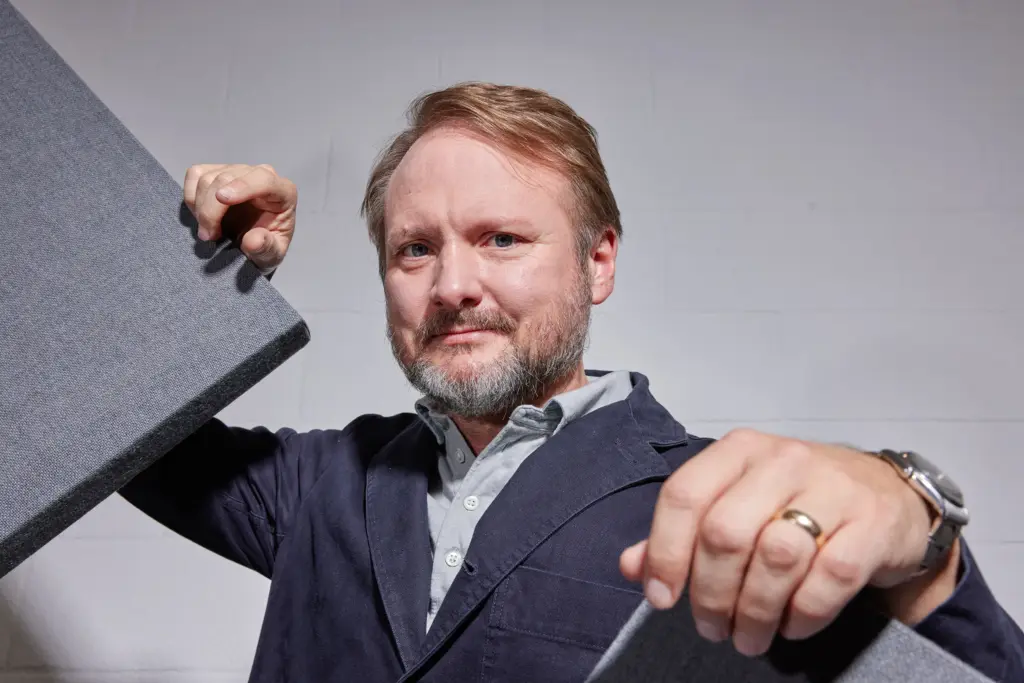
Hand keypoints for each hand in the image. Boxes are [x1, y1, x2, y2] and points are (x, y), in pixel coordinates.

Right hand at [183, 163, 297, 272]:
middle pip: (226, 179)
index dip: (242, 186)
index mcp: (283, 192)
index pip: (263, 179)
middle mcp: (261, 175)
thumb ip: (266, 248)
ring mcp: (237, 170)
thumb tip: (253, 240)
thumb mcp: (272, 255)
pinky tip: (200, 214)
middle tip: (209, 236)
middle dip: (211, 210)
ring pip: (207, 178)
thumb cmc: (266, 247)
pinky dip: (192, 196)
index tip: (222, 199)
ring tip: (208, 231)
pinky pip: (195, 174)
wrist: (253, 244)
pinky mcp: (216, 172)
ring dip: (200, 207)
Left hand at [620, 428, 935, 656]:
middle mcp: (782, 460)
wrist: (890, 495)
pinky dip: (803, 614)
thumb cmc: (799, 501)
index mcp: (738, 451)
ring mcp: (831, 488)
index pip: (684, 495)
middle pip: (725, 533)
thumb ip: (682, 532)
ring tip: (749, 636)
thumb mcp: (736, 501)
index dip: (665, 552)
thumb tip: (631, 566)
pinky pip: (829, 578)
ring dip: (754, 611)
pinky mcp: (871, 524)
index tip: (662, 598)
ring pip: (775, 557)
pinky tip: (791, 626)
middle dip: (710, 593)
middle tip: (713, 628)